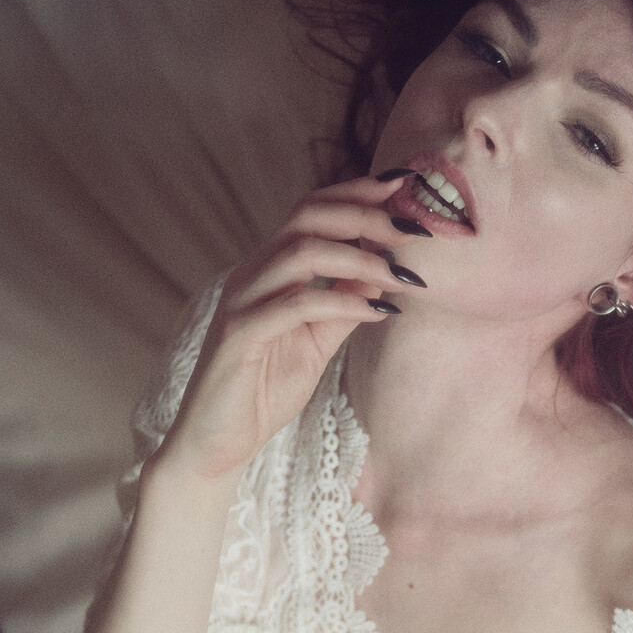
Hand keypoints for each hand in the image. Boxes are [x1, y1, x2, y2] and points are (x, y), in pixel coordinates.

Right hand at [157, 174, 418, 482]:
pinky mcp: (239, 335)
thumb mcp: (318, 341)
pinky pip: (296, 305)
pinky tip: (377, 311)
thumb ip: (345, 303)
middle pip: (307, 216)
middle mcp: (252, 274)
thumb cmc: (265, 390)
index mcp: (269, 270)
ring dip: (362, 258)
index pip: (311, 211)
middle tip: (414, 230)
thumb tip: (386, 269)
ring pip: (301, 253)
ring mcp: (242, 301)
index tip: (404, 188)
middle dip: (366, 215)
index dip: (357, 193)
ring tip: (402, 277)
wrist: (218, 444)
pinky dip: (342, 302)